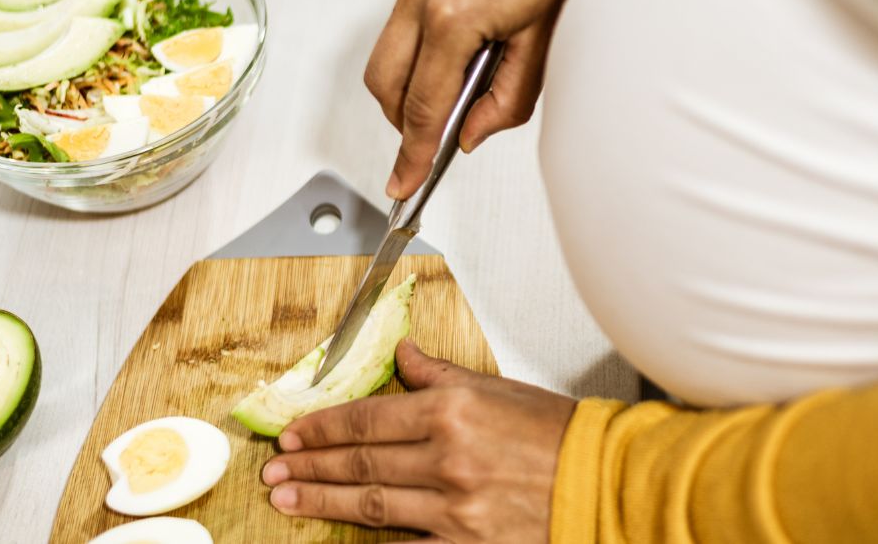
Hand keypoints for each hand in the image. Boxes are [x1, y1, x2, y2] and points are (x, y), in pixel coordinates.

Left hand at [261, 339, 576, 542]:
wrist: (602, 483)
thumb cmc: (557, 435)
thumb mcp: (498, 389)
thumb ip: (441, 375)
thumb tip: (404, 353)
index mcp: (452, 410)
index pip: (368, 417)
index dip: (323, 426)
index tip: (294, 432)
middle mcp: (448, 457)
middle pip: (359, 462)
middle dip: (309, 464)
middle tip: (275, 467)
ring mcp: (455, 505)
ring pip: (370, 504)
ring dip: (321, 501)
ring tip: (287, 498)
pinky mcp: (466, 543)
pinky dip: (369, 542)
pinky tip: (338, 537)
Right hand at [366, 0, 565, 199]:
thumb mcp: (542, 44)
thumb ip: (506, 101)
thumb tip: (470, 135)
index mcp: (456, 18)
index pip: (424, 106)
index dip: (413, 153)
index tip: (403, 181)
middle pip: (386, 86)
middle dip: (403, 123)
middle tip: (428, 142)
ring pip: (384, 57)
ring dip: (407, 88)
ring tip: (447, 94)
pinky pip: (398, 27)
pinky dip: (415, 54)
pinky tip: (448, 57)